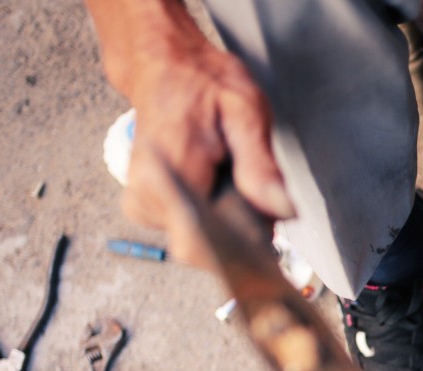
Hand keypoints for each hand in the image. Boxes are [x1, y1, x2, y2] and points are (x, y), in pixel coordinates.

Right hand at [101, 5, 294, 261]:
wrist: (166, 66)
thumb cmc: (205, 84)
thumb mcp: (246, 113)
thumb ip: (260, 166)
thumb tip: (280, 210)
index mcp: (168, 172)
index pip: (199, 247)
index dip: (237, 253)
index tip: (265, 244)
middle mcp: (147, 194)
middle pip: (204, 250)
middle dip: (238, 233)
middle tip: (253, 191)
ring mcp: (142, 203)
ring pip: (198, 242)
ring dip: (226, 223)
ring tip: (231, 179)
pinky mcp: (145, 206)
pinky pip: (188, 231)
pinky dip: (211, 217)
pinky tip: (217, 186)